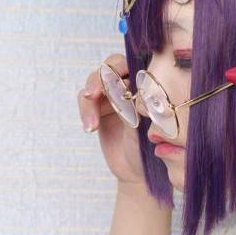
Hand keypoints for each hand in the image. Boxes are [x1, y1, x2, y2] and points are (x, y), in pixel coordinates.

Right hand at [78, 53, 145, 188]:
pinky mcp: (98, 107)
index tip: (117, 82)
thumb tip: (121, 91)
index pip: (135, 62)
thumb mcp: (143, 129)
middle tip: (93, 94)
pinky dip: (86, 111)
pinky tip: (90, 128)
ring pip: (95, 81)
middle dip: (101, 79)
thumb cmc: (149, 149)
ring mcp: (113, 94)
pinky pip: (86, 100)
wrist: (137, 172)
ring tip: (92, 124)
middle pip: (112, 66)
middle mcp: (131, 84)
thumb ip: (132, 108)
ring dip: (91, 99)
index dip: (122, 67)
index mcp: (148, 83)